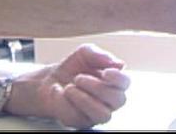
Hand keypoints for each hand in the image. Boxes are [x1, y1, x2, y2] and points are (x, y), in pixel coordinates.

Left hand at [12, 44, 129, 128]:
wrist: (49, 80)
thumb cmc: (72, 67)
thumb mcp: (85, 53)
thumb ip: (101, 55)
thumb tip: (119, 64)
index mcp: (114, 82)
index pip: (126, 83)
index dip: (118, 79)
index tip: (105, 72)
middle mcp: (109, 100)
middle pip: (118, 100)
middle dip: (97, 87)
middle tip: (78, 78)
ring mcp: (96, 113)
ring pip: (102, 115)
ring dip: (84, 99)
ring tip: (69, 87)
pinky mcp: (81, 122)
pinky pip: (78, 117)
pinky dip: (65, 102)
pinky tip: (59, 92)